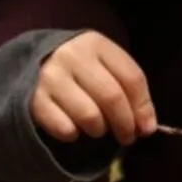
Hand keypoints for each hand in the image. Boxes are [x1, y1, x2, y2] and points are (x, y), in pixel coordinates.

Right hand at [30, 30, 155, 144]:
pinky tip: (73, 127)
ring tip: (98, 128)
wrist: (37, 64)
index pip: (131, 78)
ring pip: (89, 116)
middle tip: (126, 137)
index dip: (143, 108)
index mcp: (95, 43)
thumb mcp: (108, 68)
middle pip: (112, 97)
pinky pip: (64, 128)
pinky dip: (73, 134)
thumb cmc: (83, 70)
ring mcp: (50, 77)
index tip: (146, 128)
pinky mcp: (35, 99)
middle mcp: (71, 56)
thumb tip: (146, 127)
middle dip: (125, 124)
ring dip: (99, 130)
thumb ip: (130, 91)